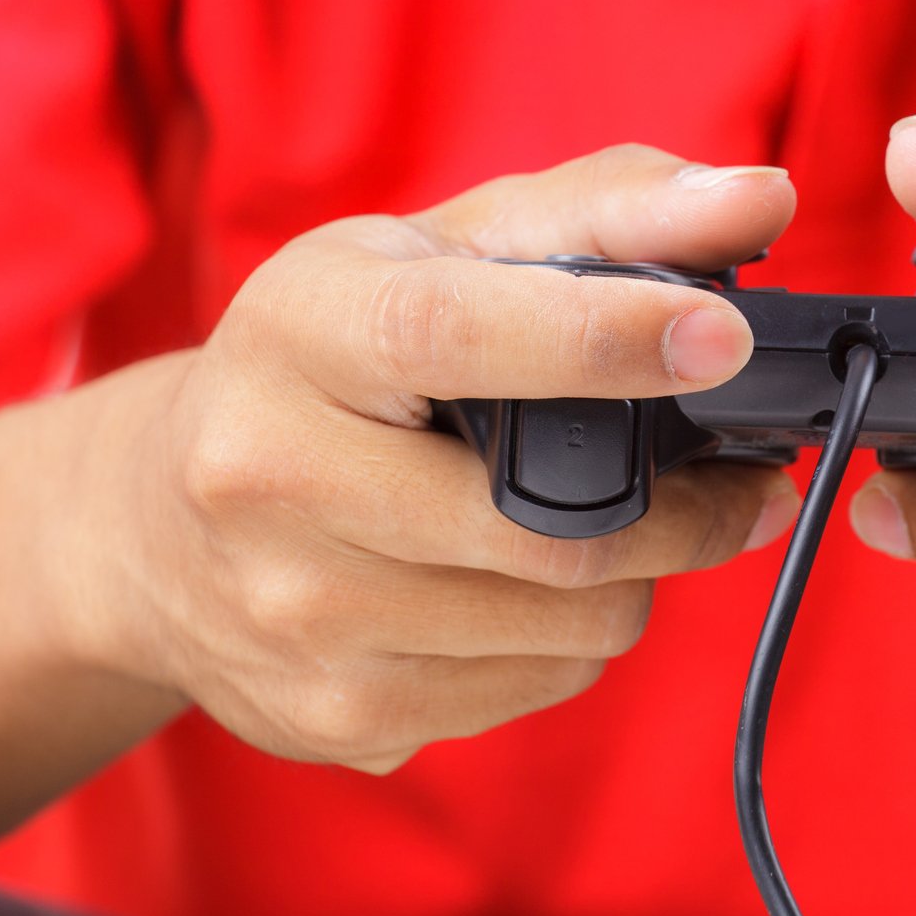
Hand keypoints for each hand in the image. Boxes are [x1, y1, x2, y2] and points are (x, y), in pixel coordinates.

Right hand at [94, 146, 801, 772]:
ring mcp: (296, 617)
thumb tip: (760, 198)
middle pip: (548, 526)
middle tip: (736, 470)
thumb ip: (604, 213)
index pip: (453, 332)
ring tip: (611, 521)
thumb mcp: (435, 253)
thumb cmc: (326, 363)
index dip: (605, 336)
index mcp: (297, 332)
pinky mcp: (335, 716)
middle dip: (680, 503)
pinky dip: (573, 635)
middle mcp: (270, 480)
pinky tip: (528, 586)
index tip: (724, 336)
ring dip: (633, 571)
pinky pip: (539, 688)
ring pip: (569, 621)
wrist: (155, 526)